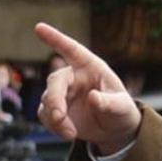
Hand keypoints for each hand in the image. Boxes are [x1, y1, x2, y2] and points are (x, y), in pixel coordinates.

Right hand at [32, 24, 141, 149]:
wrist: (114, 131)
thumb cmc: (121, 111)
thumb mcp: (122, 107)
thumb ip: (109, 102)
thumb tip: (93, 98)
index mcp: (91, 67)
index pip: (72, 50)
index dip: (56, 38)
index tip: (39, 27)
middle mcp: (74, 77)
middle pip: (55, 81)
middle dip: (55, 99)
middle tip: (59, 117)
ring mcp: (63, 93)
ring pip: (47, 100)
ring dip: (55, 118)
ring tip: (71, 133)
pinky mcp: (55, 110)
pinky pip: (44, 114)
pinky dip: (53, 126)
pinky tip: (68, 133)